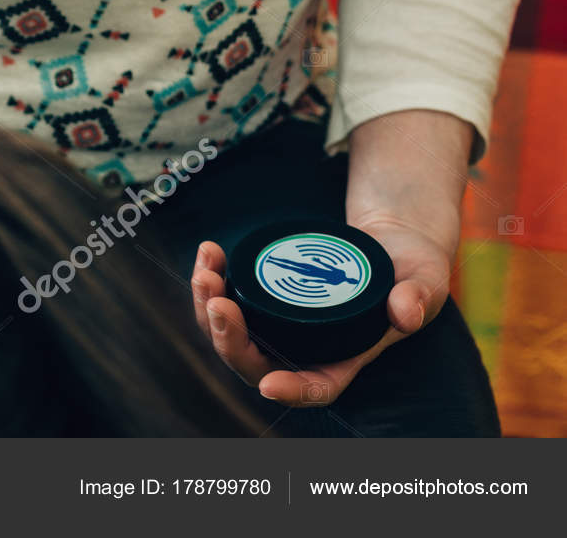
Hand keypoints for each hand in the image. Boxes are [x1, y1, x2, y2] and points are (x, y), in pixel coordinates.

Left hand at [190, 213, 451, 406]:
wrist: (392, 243)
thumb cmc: (412, 270)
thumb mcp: (425, 279)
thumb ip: (418, 295)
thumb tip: (406, 311)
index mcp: (345, 358)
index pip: (315, 387)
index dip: (292, 389)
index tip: (270, 384)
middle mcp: (308, 349)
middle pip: (257, 364)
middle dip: (230, 339)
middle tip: (219, 299)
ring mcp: (283, 326)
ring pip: (234, 334)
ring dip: (210, 307)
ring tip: (206, 269)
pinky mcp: (269, 298)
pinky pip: (232, 299)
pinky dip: (215, 279)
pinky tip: (210, 251)